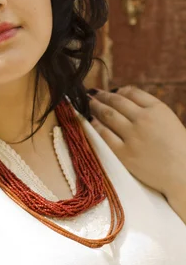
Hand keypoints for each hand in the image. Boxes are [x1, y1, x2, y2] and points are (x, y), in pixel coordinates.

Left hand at [88, 86, 185, 216]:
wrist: (183, 173)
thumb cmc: (177, 147)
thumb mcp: (168, 119)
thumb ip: (149, 107)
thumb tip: (122, 95)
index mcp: (157, 109)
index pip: (131, 92)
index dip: (117, 91)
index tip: (109, 91)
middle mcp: (144, 119)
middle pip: (116, 101)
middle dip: (101, 96)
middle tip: (91, 94)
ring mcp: (133, 136)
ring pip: (107, 115)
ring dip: (95, 107)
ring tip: (88, 104)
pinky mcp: (125, 153)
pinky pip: (104, 135)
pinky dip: (95, 126)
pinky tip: (90, 122)